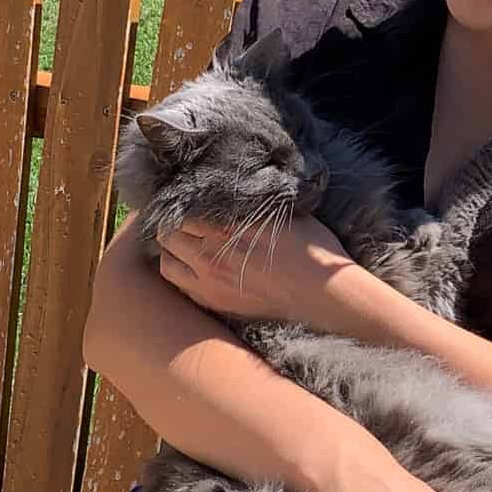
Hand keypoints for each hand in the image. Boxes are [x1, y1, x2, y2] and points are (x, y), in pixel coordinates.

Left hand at [156, 211, 350, 327]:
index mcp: (229, 225)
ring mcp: (210, 280)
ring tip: (183, 246)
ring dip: (171, 250)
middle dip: (173, 225)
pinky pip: (179, 285)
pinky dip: (179, 273)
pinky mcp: (214, 302)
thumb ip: (255, 203)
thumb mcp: (286, 213)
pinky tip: (191, 268)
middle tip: (184, 224)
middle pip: (169, 233)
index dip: (184, 203)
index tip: (190, 202)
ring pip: (166, 261)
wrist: (324, 294)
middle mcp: (212, 252)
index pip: (184, 208)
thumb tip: (243, 189)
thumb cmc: (312, 250)